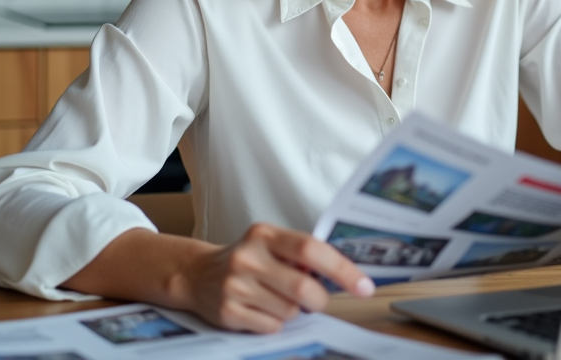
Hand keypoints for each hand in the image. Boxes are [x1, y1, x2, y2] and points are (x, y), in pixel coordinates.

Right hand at [174, 222, 374, 332]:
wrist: (196, 274)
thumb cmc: (248, 259)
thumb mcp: (271, 244)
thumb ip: (301, 255)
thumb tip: (342, 275)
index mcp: (264, 234)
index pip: (311, 249)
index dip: (342, 269)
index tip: (364, 286)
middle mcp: (248, 257)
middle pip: (303, 287)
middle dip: (318, 300)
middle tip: (316, 300)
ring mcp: (236, 285)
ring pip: (289, 311)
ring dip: (293, 311)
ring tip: (276, 298)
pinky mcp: (227, 312)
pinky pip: (271, 327)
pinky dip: (275, 323)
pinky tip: (260, 309)